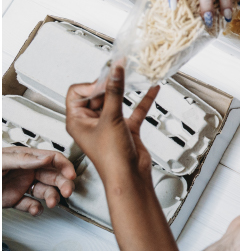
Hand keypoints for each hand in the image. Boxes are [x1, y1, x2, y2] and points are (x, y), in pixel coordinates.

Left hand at [2, 148, 76, 214]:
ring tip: (51, 203)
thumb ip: (24, 159)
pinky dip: (36, 209)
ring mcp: (22, 185)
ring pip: (45, 191)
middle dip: (63, 184)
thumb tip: (46, 158)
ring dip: (52, 198)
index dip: (64, 166)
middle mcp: (26, 171)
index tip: (71, 175)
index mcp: (24, 158)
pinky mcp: (15, 199)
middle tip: (67, 192)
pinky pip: (31, 205)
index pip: (51, 159)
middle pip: (53, 176)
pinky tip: (35, 209)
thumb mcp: (2, 161)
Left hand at [65, 64, 159, 181]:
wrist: (129, 177)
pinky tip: (151, 91)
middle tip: (120, 75)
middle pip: (97, 94)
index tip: (107, 79)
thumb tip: (114, 73)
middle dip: (109, 85)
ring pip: (116, 101)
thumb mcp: (110, 119)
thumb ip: (114, 93)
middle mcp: (91, 122)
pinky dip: (142, 101)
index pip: (78, 92)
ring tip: (132, 77)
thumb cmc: (110, 158)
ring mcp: (109, 125)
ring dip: (125, 91)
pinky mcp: (126, 129)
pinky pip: (134, 111)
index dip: (92, 84)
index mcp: (76, 120)